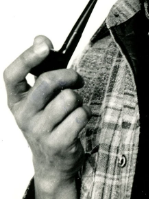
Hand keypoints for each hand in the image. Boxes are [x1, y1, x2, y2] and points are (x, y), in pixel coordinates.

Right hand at [3, 35, 91, 189]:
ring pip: (69, 98)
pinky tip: (78, 121)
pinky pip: (80, 115)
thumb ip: (41, 66)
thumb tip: (40, 38)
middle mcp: (23, 115)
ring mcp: (39, 131)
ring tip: (73, 107)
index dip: (27, 57)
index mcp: (16, 99)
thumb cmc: (50, 118)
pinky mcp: (57, 144)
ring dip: (78, 98)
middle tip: (76, 80)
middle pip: (48, 82)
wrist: (53, 161)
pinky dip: (85, 113)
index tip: (45, 45)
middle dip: (69, 75)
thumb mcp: (41, 94)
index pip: (12, 74)